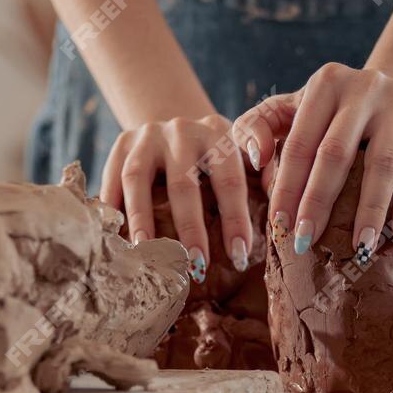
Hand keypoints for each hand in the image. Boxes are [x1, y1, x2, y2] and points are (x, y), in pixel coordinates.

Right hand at [100, 113, 256, 279]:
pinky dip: (111, 208)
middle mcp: (181, 130)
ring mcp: (146, 135)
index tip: (239, 256)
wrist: (176, 126)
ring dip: (142, 219)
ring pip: (138, 178)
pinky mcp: (120, 144)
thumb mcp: (245, 153)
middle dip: (191, 228)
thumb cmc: (217, 156)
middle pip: (184, 183)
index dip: (235, 217)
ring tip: (145, 254)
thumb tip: (281, 211)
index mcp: (219, 134)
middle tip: (196, 266)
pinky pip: (111, 179)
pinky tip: (114, 240)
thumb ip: (265, 174)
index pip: (230, 178)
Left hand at [235, 64, 392, 259]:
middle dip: (318, 202)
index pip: (300, 143)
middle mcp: (363, 86)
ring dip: (370, 210)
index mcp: (325, 84)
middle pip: (336, 152)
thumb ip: (256, 127)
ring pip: (382, 163)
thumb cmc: (335, 113)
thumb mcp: (293, 108)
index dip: (288, 187)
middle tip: (306, 242)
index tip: (279, 226)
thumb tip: (256, 159)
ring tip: (360, 248)